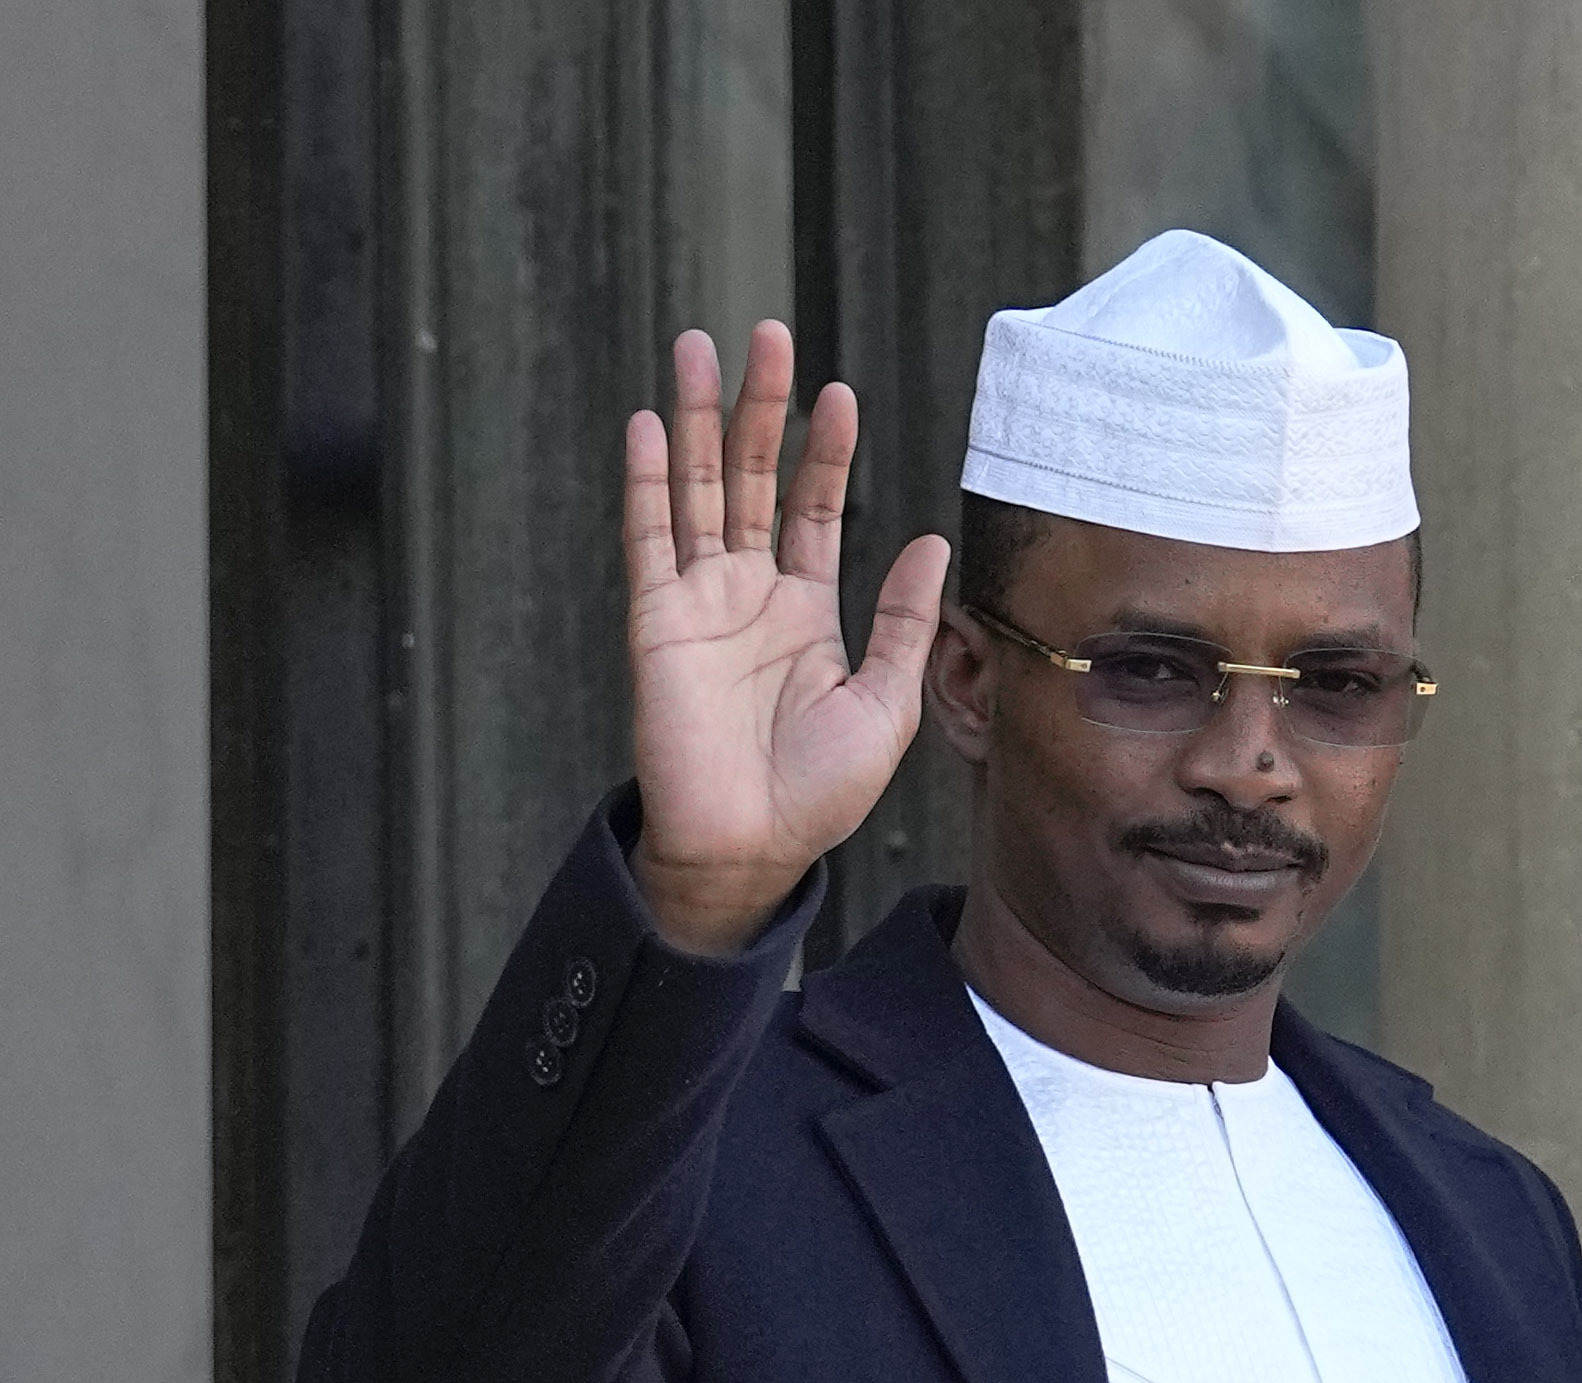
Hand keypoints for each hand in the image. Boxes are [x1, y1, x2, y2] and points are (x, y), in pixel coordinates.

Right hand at [623, 322, 949, 953]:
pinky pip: (649, 538)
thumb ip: (905, 621)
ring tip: (699, 347)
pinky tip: (651, 425)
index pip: (814, 509)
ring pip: (698, 489)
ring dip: (699, 419)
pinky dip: (650, 482)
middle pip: (753, 478)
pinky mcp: (657, 621)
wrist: (754, 848)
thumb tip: (931, 541)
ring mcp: (699, 601)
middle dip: (761, 408)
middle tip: (766, 334)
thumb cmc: (819, 792)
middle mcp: (748, 594)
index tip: (838, 393)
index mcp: (804, 612)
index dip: (825, 451)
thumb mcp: (887, 701)